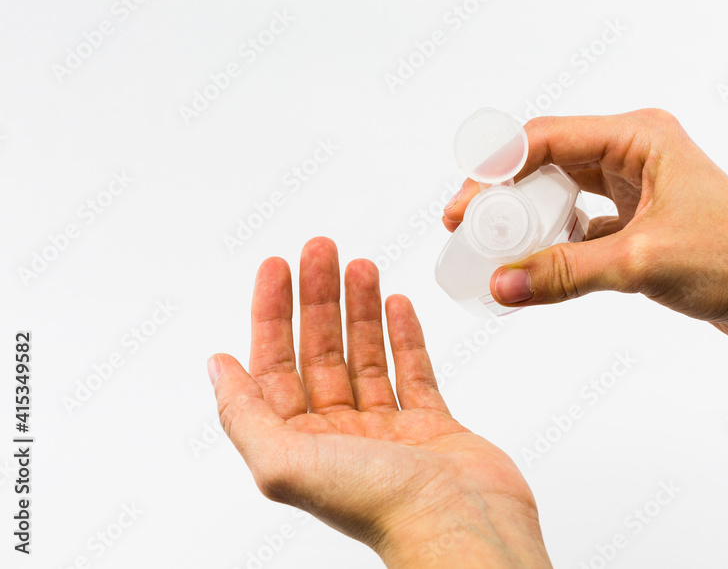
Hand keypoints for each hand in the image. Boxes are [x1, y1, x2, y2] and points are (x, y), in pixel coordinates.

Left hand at [208, 237, 551, 567]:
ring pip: (366, 356)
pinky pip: (413, 372)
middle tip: (322, 249)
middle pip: (321, 352)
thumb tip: (217, 368)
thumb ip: (244, 414)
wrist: (461, 525)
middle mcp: (339, 436)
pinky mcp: (432, 427)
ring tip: (361, 265)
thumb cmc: (378, 506)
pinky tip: (396, 306)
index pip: (276, 364)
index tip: (278, 267)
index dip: (273, 312)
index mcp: (299, 445)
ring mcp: (388, 431)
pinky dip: (403, 336)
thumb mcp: (284, 462)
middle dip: (319, 297)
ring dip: (360, 308)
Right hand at [443, 108, 727, 344]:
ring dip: (527, 220)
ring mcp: (637, 188)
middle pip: (547, 163)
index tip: (463, 207)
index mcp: (640, 136)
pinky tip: (532, 267)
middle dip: (504, 195)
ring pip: (562, 195)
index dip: (496, 171)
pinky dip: (554, 245)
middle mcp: (636, 152)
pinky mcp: (639, 223)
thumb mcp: (640, 263)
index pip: (546, 138)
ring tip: (491, 249)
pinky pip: (580, 227)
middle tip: (464, 228)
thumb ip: (564, 274)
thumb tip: (500, 286)